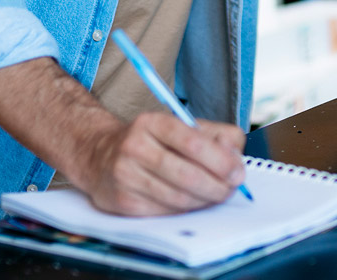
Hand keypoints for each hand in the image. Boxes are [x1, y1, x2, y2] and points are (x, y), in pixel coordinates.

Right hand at [81, 112, 246, 215]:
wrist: (99, 154)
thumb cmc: (150, 141)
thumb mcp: (180, 126)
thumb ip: (214, 135)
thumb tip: (235, 155)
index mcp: (152, 122)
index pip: (192, 142)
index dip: (220, 160)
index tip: (238, 172)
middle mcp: (135, 146)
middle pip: (186, 174)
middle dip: (217, 186)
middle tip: (231, 190)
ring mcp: (126, 175)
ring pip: (177, 198)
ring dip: (204, 201)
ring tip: (215, 196)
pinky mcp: (122, 201)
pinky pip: (164, 213)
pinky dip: (185, 211)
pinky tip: (192, 203)